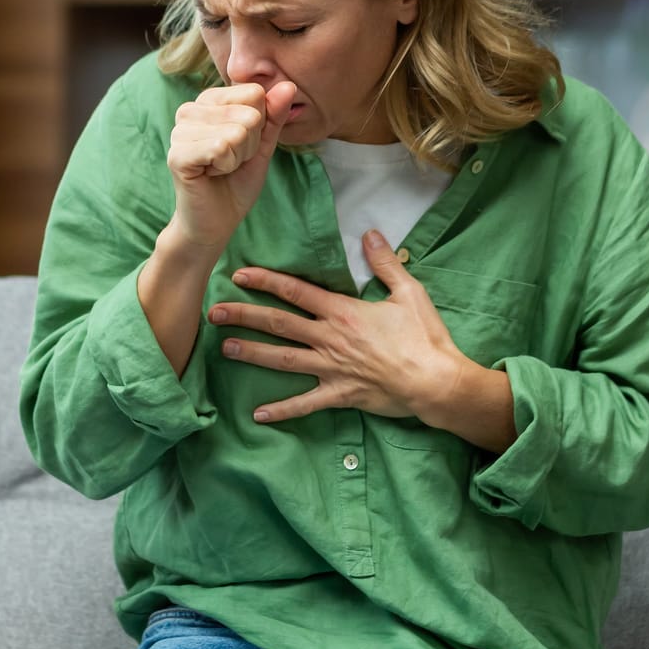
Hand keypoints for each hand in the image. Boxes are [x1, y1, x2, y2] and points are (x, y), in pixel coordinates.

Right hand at [165, 80, 297, 251]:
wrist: (216, 222)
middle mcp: (190, 110)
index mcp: (209, 101)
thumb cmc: (236, 181)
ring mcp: (179, 131)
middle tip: (231, 162)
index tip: (242, 146)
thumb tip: (288, 86)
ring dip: (237, 158)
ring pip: (236, 132)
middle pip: (249, 114)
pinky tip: (211, 174)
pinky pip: (220, 148)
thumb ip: (274, 116)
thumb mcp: (263, 145)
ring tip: (221, 168)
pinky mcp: (177, 154)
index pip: (254, 93)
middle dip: (249, 145)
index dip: (258, 126)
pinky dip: (225, 166)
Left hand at [208, 230, 472, 423]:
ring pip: (283, 359)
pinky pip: (305, 404)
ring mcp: (332, 368)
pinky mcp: (340, 394)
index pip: (296, 292)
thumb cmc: (424, 337)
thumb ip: (385, 262)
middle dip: (244, 316)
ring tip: (225, 349)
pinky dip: (282, 410)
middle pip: (279, 324)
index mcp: (343, 312)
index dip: (265, 281)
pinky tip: (258, 414)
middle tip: (214, 312)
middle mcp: (330, 338)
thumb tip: (371, 234)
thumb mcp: (408, 292)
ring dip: (252, 354)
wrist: (435, 381)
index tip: (239, 275)